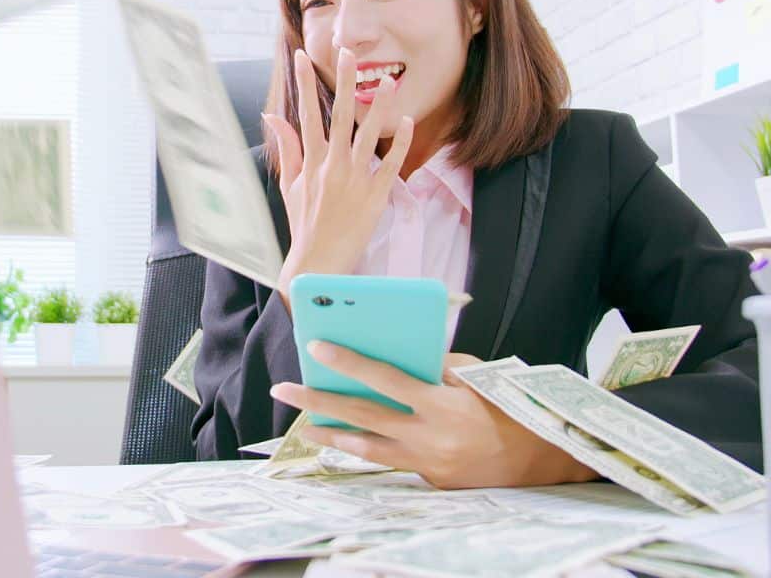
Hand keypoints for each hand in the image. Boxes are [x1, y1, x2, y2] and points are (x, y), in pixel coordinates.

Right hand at [263, 49, 413, 310]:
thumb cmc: (303, 223)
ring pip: (368, 135)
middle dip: (343, 81)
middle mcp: (332, 166)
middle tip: (347, 52)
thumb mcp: (289, 184)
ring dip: (377, 106)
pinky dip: (399, 144)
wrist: (318, 261)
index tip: (302, 56)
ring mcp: (355, 180)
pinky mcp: (375, 196)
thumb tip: (272, 117)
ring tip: (386, 80)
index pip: (307, 114)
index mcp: (311, 162)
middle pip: (339, 115)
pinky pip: (390, 165)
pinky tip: (407, 121)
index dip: (304, 84)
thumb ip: (286, 148)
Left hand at [270, 345, 599, 488]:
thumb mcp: (478, 378)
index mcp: (441, 403)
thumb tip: (403, 358)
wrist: (544, 460)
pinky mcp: (431, 481)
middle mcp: (428, 436)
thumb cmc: (510, 408)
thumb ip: (439, 366)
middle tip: (285, 388)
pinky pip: (391, 462)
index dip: (349, 363)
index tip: (318, 347)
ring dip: (332, 435)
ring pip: (367, 449)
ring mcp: (427, 463)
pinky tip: (346, 442)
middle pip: (362, 416)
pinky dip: (366, 451)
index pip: (384, 379)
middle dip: (319, 401)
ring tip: (304, 425)